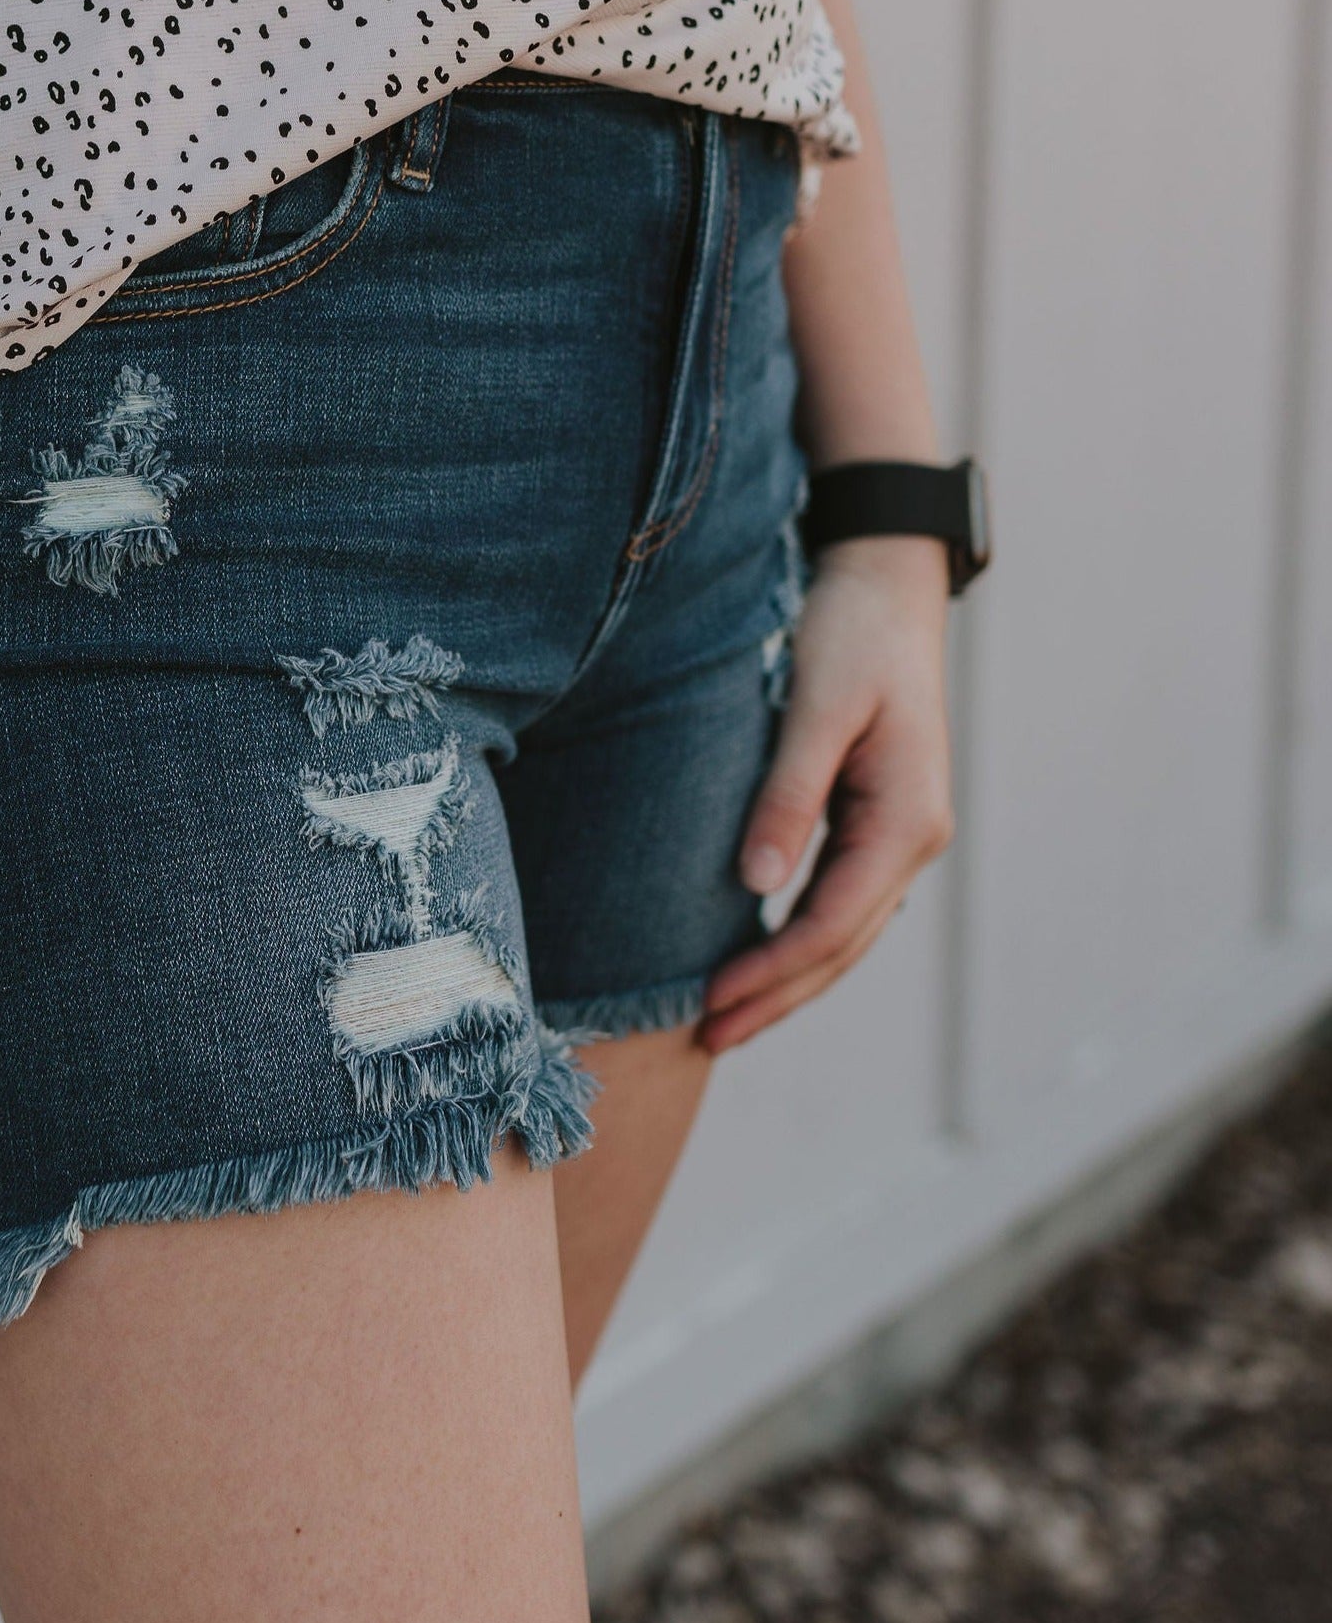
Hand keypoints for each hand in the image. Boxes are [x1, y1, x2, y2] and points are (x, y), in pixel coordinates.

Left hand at [698, 533, 953, 1054]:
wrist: (887, 583)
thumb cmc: (852, 635)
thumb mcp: (817, 710)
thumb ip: (788, 796)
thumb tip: (756, 886)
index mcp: (908, 822)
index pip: (834, 925)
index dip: (772, 973)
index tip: (711, 1004)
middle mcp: (913, 840)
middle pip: (842, 947)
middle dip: (777, 998)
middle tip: (708, 1039)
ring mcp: (900, 835)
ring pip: (844, 933)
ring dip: (788, 981)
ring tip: (725, 1020)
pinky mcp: (876, 822)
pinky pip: (838, 902)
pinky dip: (798, 941)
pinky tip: (756, 959)